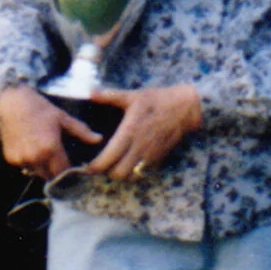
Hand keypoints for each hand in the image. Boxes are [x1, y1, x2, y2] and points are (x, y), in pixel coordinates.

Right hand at [0, 87, 101, 180]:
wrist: (13, 103)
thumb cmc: (40, 109)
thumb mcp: (63, 118)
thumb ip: (81, 131)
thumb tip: (98, 139)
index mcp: (50, 148)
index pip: (63, 172)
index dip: (69, 173)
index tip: (73, 171)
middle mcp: (35, 157)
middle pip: (50, 176)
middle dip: (56, 172)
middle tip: (59, 161)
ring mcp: (21, 159)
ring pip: (37, 172)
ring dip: (42, 168)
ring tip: (44, 152)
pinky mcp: (11, 159)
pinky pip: (25, 166)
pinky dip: (30, 162)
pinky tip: (31, 148)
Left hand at [81, 84, 201, 180]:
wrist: (184, 108)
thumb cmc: (157, 100)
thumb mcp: (132, 96)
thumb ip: (109, 96)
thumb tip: (90, 93)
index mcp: (129, 132)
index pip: (108, 158)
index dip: (94, 167)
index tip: (86, 166)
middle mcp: (139, 147)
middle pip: (117, 174)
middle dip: (105, 173)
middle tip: (98, 165)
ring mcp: (150, 155)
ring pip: (130, 176)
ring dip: (119, 174)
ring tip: (112, 165)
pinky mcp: (158, 158)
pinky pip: (142, 173)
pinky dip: (132, 172)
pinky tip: (126, 163)